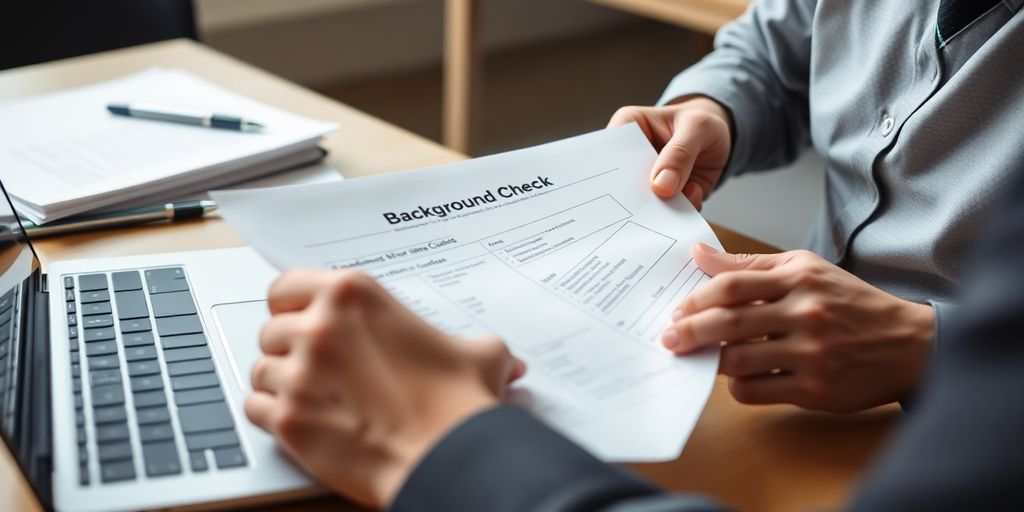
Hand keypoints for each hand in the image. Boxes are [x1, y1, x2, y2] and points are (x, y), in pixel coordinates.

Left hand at [245, 270, 525, 507]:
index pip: (287, 285)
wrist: (447, 456)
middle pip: (271, 329)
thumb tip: (508, 363)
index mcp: (355, 296)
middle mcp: (319, 327)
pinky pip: (255, 408)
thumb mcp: (478, 354)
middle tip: (315, 367)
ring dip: (280, 382)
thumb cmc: (459, 404)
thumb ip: (475, 346)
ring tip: (310, 396)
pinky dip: (272, 415)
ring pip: (260, 369)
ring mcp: (300, 374)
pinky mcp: (288, 420)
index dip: (292, 305)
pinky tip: (298, 419)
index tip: (300, 318)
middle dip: (289, 349)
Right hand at [608, 96, 731, 208]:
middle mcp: (631, 157)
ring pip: (640, 204)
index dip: (607, 170)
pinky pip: (664, 214)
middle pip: (618, 183)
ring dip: (658, 210)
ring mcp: (645, 180)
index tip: (618, 188)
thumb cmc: (703, 125)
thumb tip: (660, 186)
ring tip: (678, 202)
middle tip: (646, 205)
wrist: (723, 142)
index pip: (607, 149)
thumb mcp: (698, 127)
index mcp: (628, 126)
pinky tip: (693, 197)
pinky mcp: (662, 198)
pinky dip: (676, 213)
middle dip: (631, 198)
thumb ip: (681, 152)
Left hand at [662, 244, 934, 412]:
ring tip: (699, 357)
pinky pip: (756, 391)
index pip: (733, 285)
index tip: (677, 309)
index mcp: (800, 279)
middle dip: (689, 331)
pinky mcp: (815, 389)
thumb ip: (751, 266)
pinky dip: (738, 386)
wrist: (907, 343)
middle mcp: (806, 314)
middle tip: (668, 338)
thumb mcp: (806, 269)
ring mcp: (811, 354)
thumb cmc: (848, 303)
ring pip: (738, 361)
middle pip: (729, 323)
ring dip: (711, 360)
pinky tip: (739, 377)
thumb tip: (699, 255)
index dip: (697, 298)